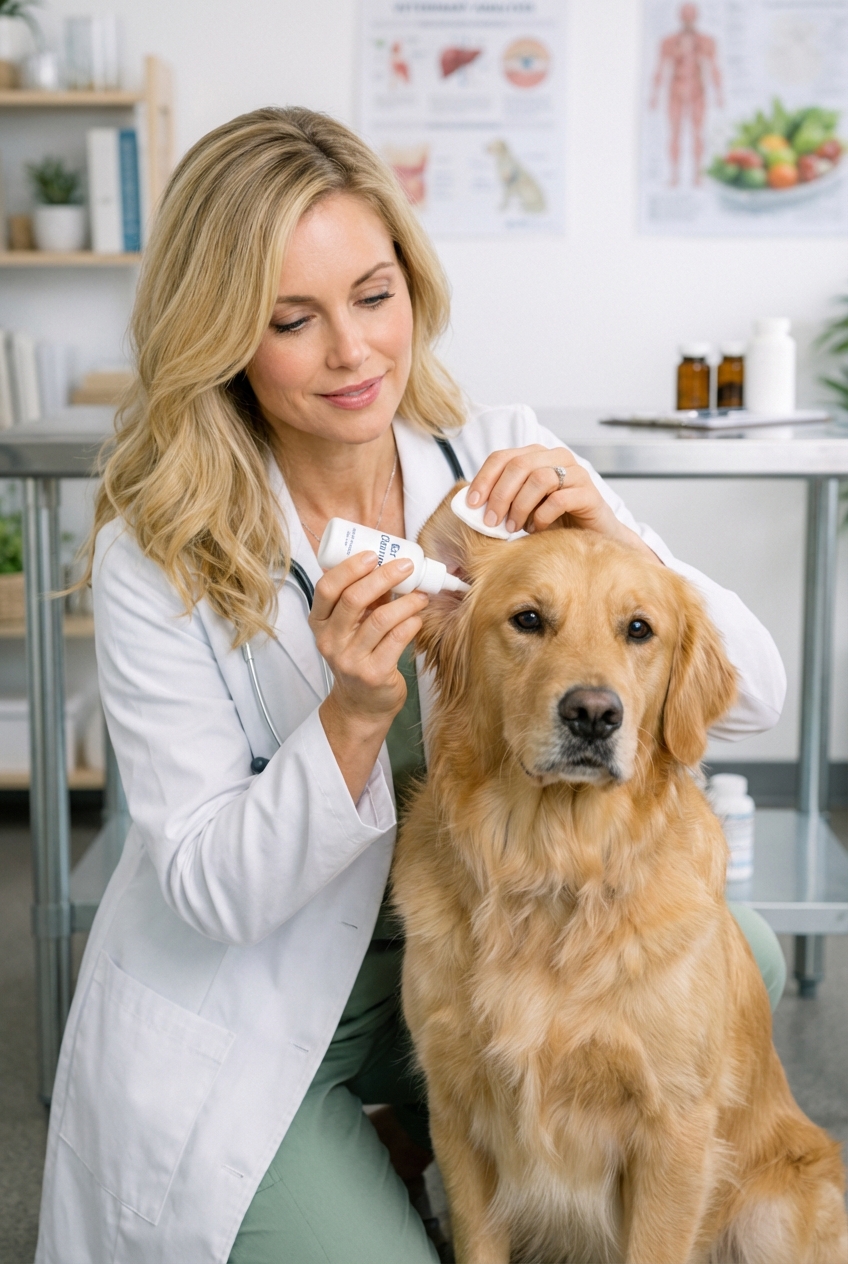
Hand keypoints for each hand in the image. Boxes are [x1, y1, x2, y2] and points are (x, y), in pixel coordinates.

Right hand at [309, 551, 427, 799]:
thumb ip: (362, 600)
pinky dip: (411, 623)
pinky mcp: (373, 674)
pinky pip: (397, 640)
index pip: (327, 588)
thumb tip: (390, 563)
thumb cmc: (359, 656)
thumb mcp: (350, 627)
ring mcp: (350, 659)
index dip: (350, 567)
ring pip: (380, 619)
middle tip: (406, 566)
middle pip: (354, 599)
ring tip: (421, 594)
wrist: (361, 704)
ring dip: (406, 601)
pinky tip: (417, 618)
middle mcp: (329, 641)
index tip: (374, 554)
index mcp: (320, 622)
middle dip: (384, 576)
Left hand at [465, 445, 660, 560]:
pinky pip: (559, 499)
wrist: (594, 537)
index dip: (484, 479)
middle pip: (518, 466)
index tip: (471, 504)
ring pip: (539, 479)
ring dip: (520, 507)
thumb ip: (501, 501)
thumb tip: (471, 507)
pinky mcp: (589, 493)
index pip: (502, 457)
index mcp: (537, 456)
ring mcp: (576, 473)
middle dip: (499, 496)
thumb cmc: (555, 521)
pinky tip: (536, 529)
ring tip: (514, 528)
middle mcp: (557, 458)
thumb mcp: (522, 507)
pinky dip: (542, 516)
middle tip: (491, 522)